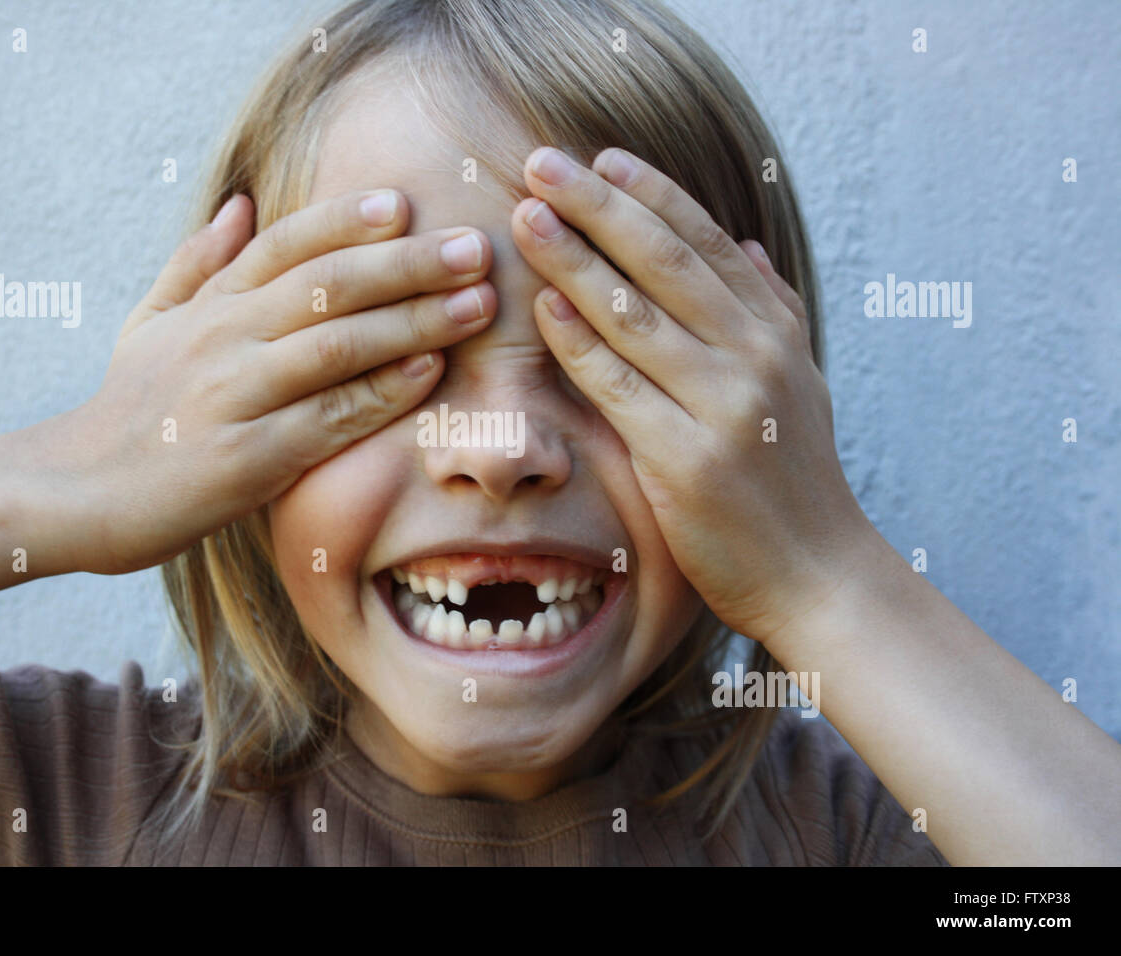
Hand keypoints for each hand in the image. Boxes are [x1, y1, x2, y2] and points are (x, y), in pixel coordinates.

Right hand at [48, 190, 495, 574]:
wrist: (73, 493)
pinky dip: (383, 392)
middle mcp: (223, 339)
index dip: (344, 220)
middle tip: (475, 248)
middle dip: (408, 264)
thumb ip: (196, 265)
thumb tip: (241, 204)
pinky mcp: (249, 460)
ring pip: (337, 345)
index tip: (403, 202)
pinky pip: (329, 418)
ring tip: (477, 304)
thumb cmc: (125, 409)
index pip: (284, 245)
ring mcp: (236, 397)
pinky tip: (430, 371)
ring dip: (415, 320)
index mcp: (207, 306)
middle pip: (327, 286)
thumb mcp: (147, 324)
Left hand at [511, 146, 875, 643]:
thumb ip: (773, 309)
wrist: (816, 574)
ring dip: (575, 260)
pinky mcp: (685, 459)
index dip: (653, 195)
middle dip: (600, 206)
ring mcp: (722, 407)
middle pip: (666, 263)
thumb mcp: (800, 383)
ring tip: (528, 216)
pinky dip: (580, 342)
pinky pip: (619, 386)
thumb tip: (747, 244)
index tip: (602, 157)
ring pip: (635, 315)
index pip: (708, 243)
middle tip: (543, 163)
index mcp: (776, 334)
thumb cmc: (794, 479)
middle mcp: (754, 358)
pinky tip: (544, 304)